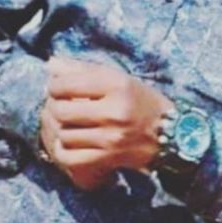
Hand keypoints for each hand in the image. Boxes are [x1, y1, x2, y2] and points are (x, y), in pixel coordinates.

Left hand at [39, 57, 172, 190]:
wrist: (170, 134)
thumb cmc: (140, 101)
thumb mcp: (118, 78)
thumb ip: (83, 69)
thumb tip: (51, 64)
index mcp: (117, 85)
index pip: (67, 84)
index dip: (55, 86)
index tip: (58, 88)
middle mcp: (115, 111)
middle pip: (62, 111)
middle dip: (54, 108)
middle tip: (59, 106)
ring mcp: (111, 138)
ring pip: (65, 135)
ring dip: (61, 130)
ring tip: (67, 124)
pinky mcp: (109, 158)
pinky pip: (71, 157)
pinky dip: (64, 151)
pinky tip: (69, 143)